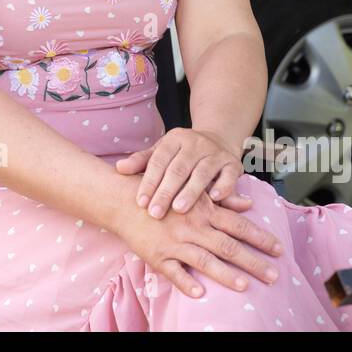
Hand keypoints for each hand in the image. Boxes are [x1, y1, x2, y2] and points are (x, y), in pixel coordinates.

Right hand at [114, 186, 284, 297]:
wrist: (125, 200)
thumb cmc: (163, 193)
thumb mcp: (193, 191)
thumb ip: (222, 199)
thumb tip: (248, 204)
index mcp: (204, 210)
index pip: (238, 225)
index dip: (260, 237)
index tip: (279, 249)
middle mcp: (193, 227)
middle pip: (228, 246)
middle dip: (253, 262)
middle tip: (273, 275)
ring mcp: (175, 242)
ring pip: (204, 260)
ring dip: (225, 275)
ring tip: (245, 286)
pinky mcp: (157, 255)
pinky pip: (173, 272)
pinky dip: (186, 283)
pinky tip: (200, 294)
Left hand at [116, 128, 249, 218]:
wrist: (217, 138)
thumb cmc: (182, 153)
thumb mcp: (161, 152)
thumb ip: (141, 161)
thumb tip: (118, 168)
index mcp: (174, 139)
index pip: (159, 161)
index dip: (149, 182)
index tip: (140, 203)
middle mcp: (195, 143)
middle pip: (178, 168)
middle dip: (166, 192)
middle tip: (155, 213)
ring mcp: (215, 153)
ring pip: (202, 172)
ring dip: (191, 192)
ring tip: (179, 209)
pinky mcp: (233, 163)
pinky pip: (229, 175)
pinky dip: (223, 187)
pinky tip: (215, 200)